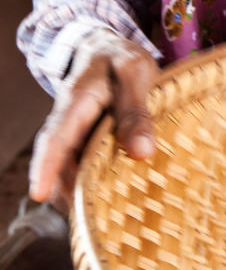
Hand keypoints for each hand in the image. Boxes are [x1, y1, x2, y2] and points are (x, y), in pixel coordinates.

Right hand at [29, 30, 157, 212]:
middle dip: (66, 192)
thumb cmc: (122, 58)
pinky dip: (89, 182)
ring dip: (79, 190)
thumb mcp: (135, 73)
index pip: (56, 137)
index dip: (47, 167)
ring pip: (68, 167)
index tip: (39, 193)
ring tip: (100, 218)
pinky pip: (80, 164)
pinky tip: (109, 199)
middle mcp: (68, 121)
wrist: (106, 47)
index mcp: (76, 101)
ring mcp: (73, 132)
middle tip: (86, 222)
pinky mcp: (83, 140)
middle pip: (58, 162)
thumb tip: (142, 153)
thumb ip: (137, 110)